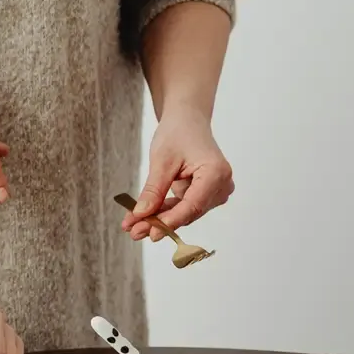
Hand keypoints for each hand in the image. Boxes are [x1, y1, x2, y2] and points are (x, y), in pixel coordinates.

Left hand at [123, 112, 232, 240]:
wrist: (187, 122)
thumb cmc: (177, 133)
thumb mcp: (161, 161)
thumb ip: (154, 190)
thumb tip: (141, 214)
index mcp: (216, 173)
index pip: (193, 205)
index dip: (171, 221)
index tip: (151, 232)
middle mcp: (222, 185)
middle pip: (188, 212)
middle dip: (159, 222)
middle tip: (133, 231)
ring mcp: (215, 191)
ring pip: (184, 213)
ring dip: (159, 219)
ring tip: (132, 226)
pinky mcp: (206, 194)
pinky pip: (183, 207)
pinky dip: (164, 211)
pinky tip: (142, 218)